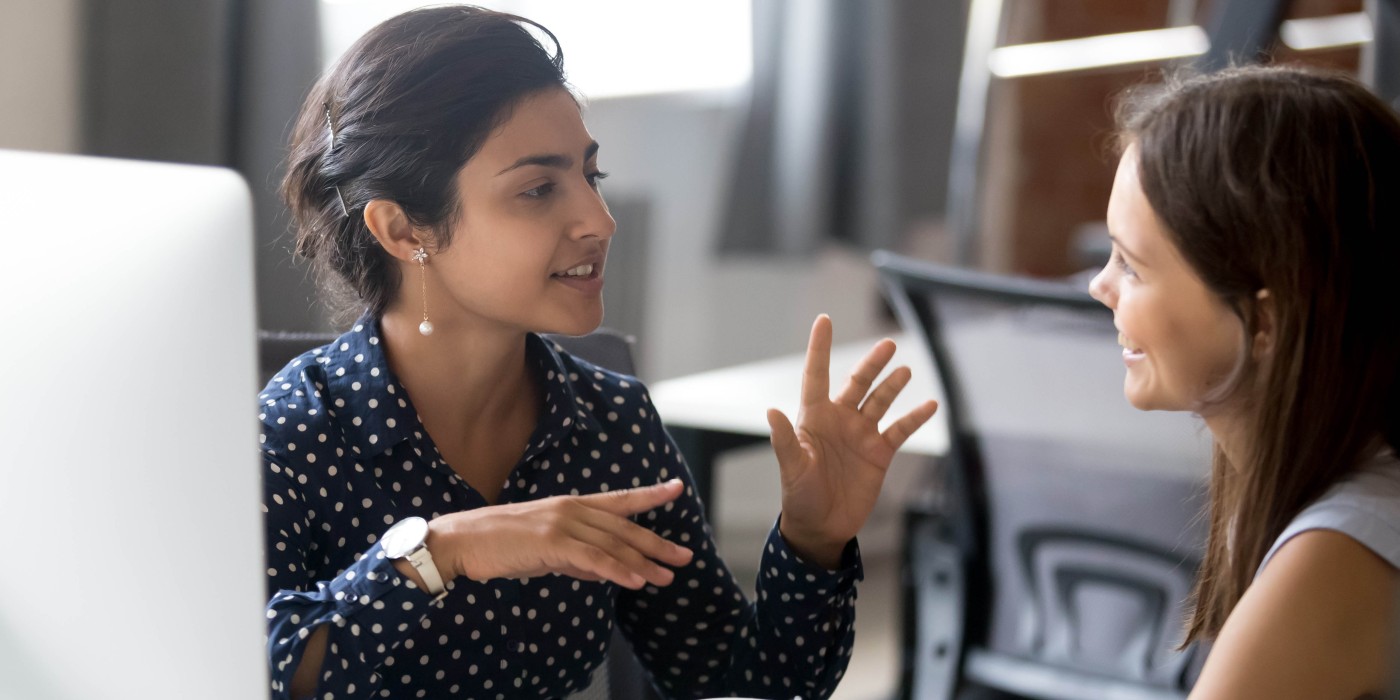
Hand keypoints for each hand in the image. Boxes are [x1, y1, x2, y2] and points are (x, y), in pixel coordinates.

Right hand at [425, 479, 693, 588]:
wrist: (462, 541)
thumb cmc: (501, 545)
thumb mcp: (546, 549)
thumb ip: (576, 556)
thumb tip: (602, 570)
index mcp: (571, 505)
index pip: (618, 500)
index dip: (649, 495)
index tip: (676, 489)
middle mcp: (571, 509)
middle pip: (624, 527)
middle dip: (657, 544)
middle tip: (685, 557)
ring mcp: (562, 523)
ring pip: (613, 544)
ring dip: (643, 563)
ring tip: (666, 577)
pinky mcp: (551, 542)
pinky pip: (592, 559)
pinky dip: (616, 570)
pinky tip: (634, 581)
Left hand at [767, 315, 938, 567]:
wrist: (822, 527)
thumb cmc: (800, 496)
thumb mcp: (791, 468)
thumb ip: (785, 440)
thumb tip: (772, 411)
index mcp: (814, 417)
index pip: (816, 374)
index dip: (820, 347)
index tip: (824, 319)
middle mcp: (839, 420)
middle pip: (857, 383)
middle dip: (872, 363)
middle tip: (887, 344)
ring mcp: (861, 435)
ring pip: (881, 401)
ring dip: (893, 385)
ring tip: (906, 369)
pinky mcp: (879, 453)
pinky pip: (901, 429)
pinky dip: (916, 417)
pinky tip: (930, 405)